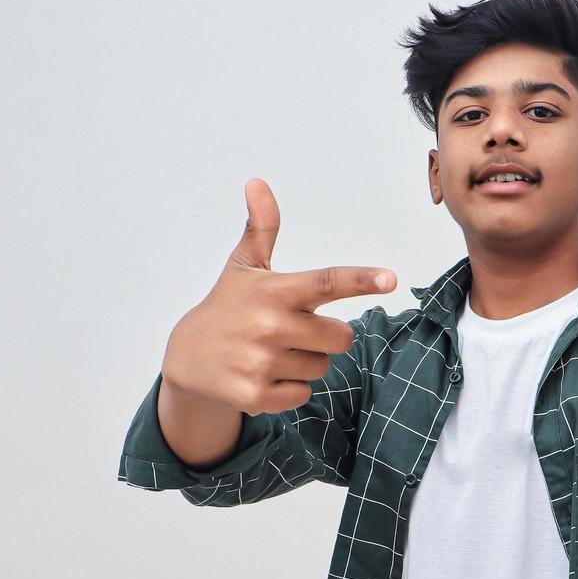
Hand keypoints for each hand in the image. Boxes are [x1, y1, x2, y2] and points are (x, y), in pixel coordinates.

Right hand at [162, 178, 397, 415]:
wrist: (186, 356)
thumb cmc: (227, 306)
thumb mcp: (243, 266)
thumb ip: (261, 228)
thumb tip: (257, 183)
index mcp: (275, 291)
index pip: (325, 282)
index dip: (360, 279)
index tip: (390, 278)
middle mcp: (269, 325)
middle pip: (341, 337)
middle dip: (327, 336)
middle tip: (295, 331)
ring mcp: (261, 362)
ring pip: (321, 367)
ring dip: (305, 362)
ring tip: (271, 352)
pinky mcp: (256, 395)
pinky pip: (303, 394)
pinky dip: (290, 389)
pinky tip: (263, 375)